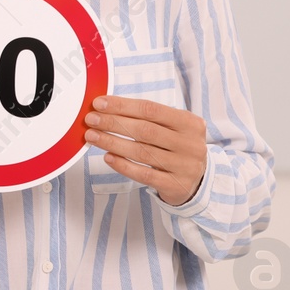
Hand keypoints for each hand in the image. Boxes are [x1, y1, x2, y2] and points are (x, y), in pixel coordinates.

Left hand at [84, 96, 207, 206]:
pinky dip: (123, 165)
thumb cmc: (177, 147)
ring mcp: (184, 166)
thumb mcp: (173, 128)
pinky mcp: (175, 185)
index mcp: (190, 123)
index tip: (99, 103)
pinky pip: (144, 175)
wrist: (198, 179)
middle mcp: (190, 144)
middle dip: (114, 123)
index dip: (123, 106)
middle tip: (91, 119)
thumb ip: (148, 118)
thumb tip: (108, 108)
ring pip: (142, 152)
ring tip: (92, 136)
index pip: (151, 110)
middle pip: (145, 130)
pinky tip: (108, 157)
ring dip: (113, 142)